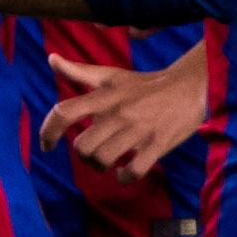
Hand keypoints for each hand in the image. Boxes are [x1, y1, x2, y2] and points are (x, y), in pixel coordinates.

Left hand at [45, 49, 210, 175]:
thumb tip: (51, 59)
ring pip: (103, 160)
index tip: (46, 146)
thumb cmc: (145, 85)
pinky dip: (124, 177)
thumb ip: (79, 71)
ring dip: (100, 166)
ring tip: (107, 161)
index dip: (48, 131)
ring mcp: (139, 130)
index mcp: (105, 97)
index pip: (65, 112)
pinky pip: (133, 171)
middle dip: (83, 154)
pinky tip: (124, 173)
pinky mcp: (158, 144)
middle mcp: (119, 113)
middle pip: (83, 146)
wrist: (190, 87)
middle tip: (92, 152)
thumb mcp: (111, 75)